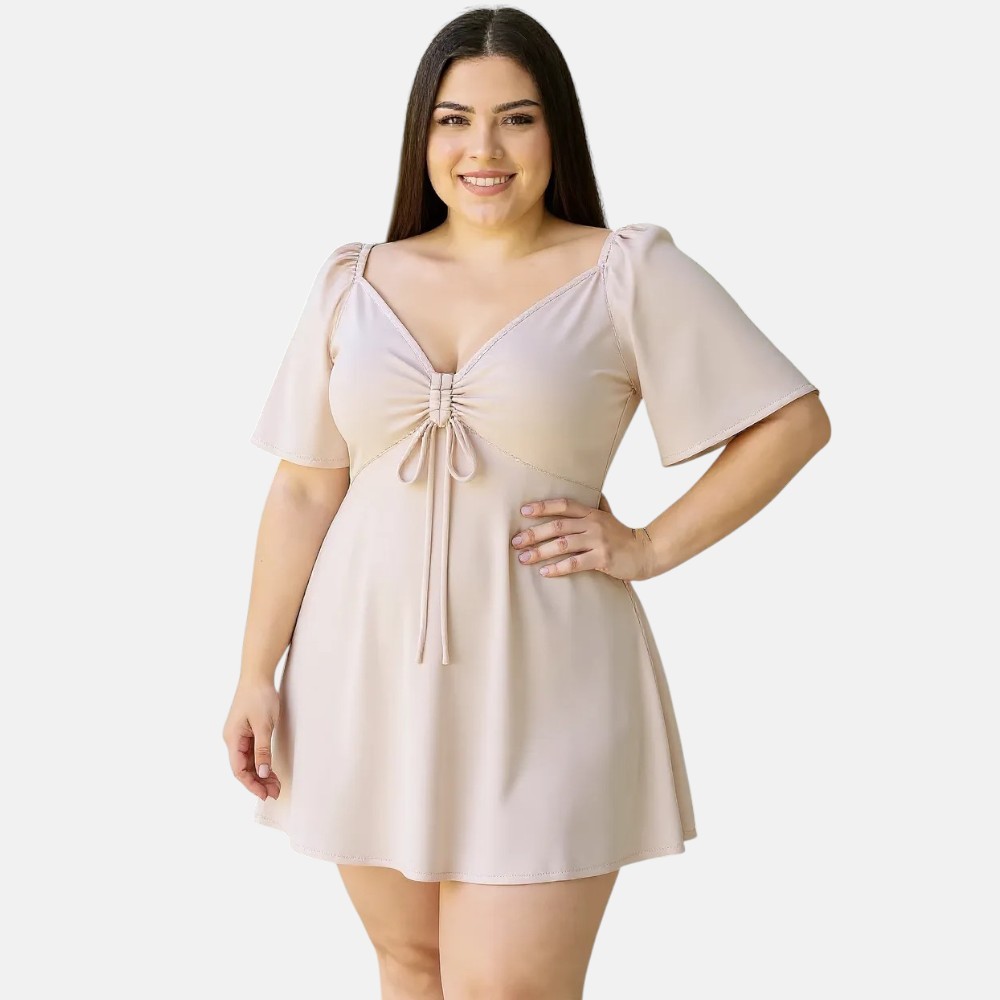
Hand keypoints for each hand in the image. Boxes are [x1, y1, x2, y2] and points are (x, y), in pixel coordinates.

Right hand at [222, 679, 281, 800]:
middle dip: (258, 782)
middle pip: (244, 768)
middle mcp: (233, 739)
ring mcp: (239, 736)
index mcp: (233, 739)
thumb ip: (262, 749)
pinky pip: (252, 753)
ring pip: (249, 762)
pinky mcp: (247, 731)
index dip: (251, 784)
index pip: (239, 770)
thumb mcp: (264, 725)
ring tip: (276, 786)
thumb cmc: (259, 697)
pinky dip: (262, 763)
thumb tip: (261, 773)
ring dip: (261, 774)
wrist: (257, 675)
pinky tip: (270, 771)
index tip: (264, 794)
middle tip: (275, 792)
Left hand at [511, 496, 655, 581]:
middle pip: (557, 525)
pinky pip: (575, 563)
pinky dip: (558, 567)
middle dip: (533, 533)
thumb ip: (595, 506)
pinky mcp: (602, 558)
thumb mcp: (608, 517)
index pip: (563, 505)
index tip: (523, 511)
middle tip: (515, 541)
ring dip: (540, 551)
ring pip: (563, 544)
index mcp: (591, 513)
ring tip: (524, 558)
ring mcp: (598, 541)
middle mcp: (593, 524)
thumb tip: (587, 490)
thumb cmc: (622, 536)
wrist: (646, 552)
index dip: (543, 507)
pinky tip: (544, 571)